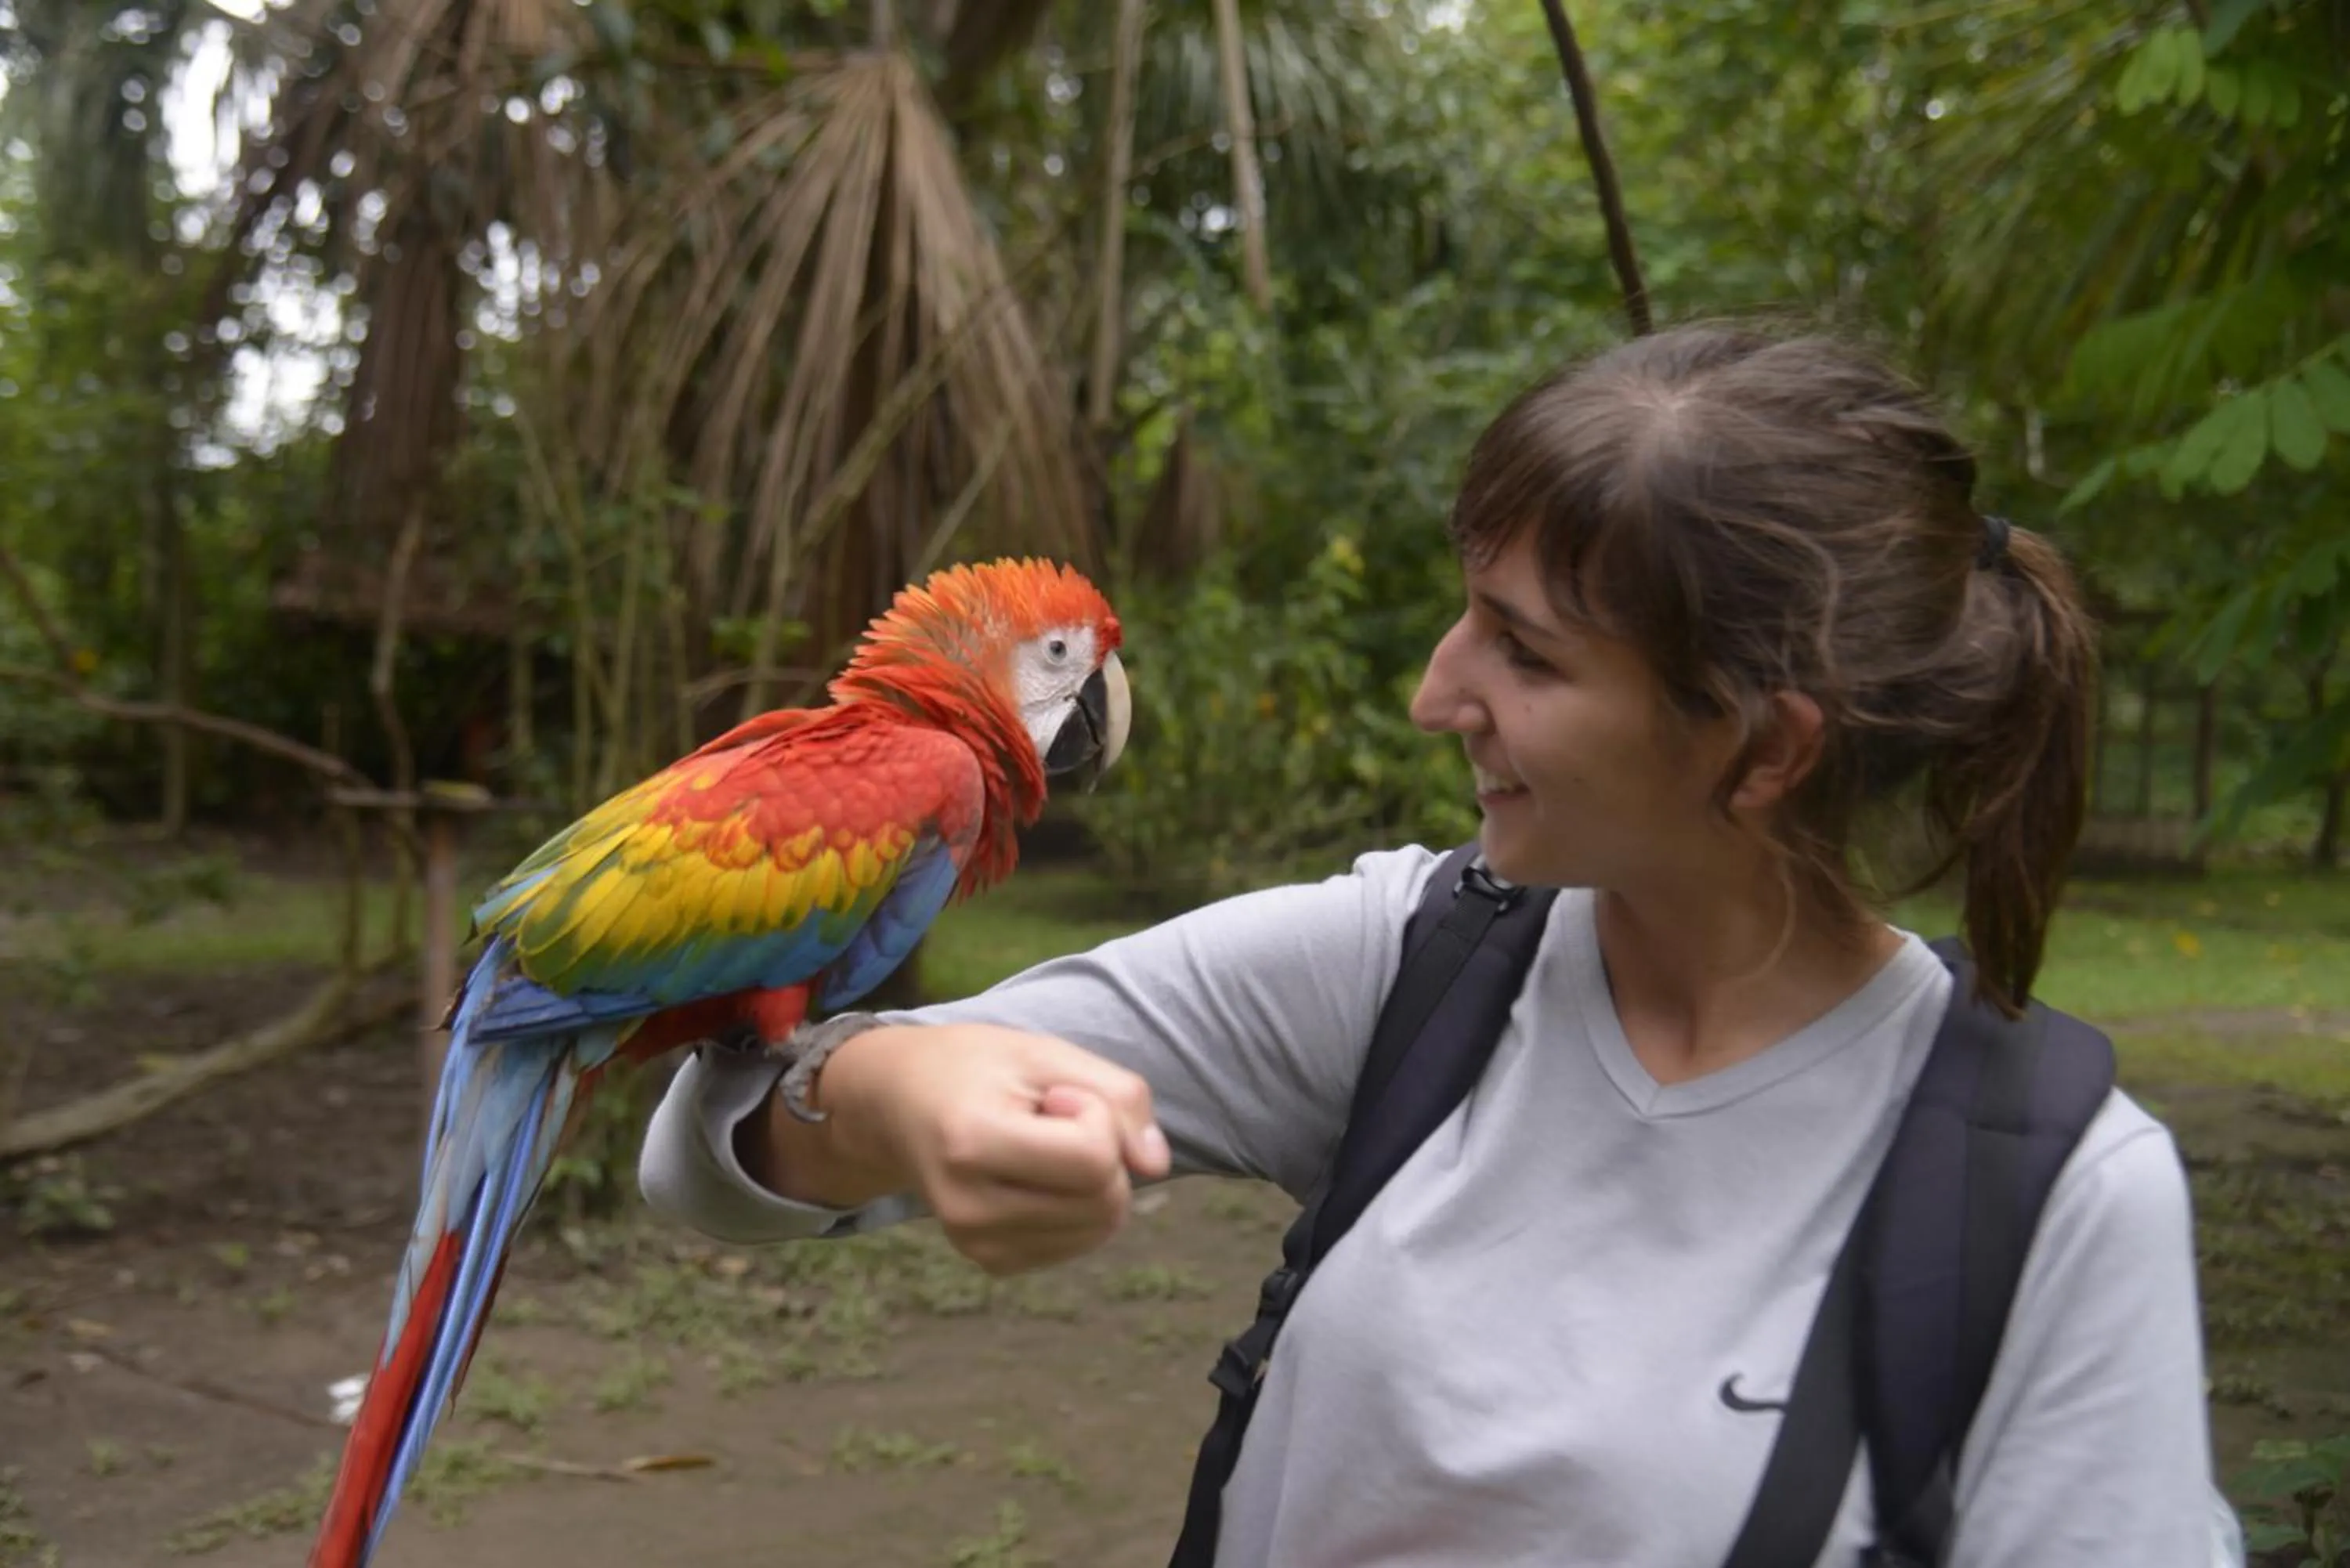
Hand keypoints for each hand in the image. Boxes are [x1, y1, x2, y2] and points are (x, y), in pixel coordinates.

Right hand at [813, 1024, 1171, 1274]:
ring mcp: (976, 1244)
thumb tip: (1157, 1166)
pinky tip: (1034, 1172)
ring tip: (1038, 1142)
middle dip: (1103, 1150)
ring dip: (1095, 1179)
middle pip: (1104, 1200)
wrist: (897, 1101)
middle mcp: (968, 1209)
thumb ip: (1117, 1096)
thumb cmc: (976, 1067)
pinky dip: (1077, 1205)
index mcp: (971, 1144)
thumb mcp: (1044, 1052)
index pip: (1094, 1159)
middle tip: (1050, 1115)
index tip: (1059, 1093)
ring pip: (1099, 1226)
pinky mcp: (990, 1261)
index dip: (1097, 1115)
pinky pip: (1078, 1241)